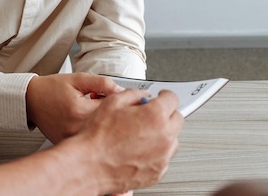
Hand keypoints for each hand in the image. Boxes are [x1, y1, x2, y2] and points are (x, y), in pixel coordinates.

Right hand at [25, 73, 123, 142]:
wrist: (31, 101)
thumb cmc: (52, 89)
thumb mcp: (78, 79)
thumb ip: (103, 83)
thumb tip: (122, 92)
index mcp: (81, 111)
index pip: (115, 110)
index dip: (119, 102)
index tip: (116, 98)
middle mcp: (78, 129)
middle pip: (109, 125)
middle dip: (111, 113)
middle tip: (99, 103)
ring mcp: (73, 140)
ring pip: (101, 134)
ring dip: (102, 123)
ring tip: (89, 111)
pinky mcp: (70, 145)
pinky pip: (89, 140)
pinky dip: (92, 131)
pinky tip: (83, 122)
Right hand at [68, 89, 183, 193]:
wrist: (90, 164)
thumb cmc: (98, 137)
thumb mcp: (112, 103)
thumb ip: (133, 94)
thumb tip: (142, 95)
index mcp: (155, 116)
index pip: (172, 99)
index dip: (164, 96)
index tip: (161, 98)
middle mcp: (164, 137)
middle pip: (177, 119)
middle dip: (165, 115)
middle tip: (149, 115)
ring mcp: (162, 157)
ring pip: (172, 140)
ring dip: (162, 135)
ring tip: (139, 135)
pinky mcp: (157, 173)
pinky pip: (163, 158)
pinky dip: (155, 153)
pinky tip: (136, 150)